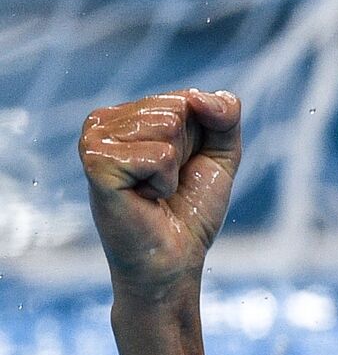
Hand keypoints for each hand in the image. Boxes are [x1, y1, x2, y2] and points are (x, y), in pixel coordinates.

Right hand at [79, 89, 240, 298]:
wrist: (175, 258)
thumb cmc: (191, 210)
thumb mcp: (220, 154)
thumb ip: (225, 115)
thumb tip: (200, 96)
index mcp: (128, 114)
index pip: (186, 98)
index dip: (200, 140)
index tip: (180, 169)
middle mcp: (104, 120)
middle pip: (177, 108)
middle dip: (188, 151)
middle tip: (166, 183)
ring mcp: (94, 138)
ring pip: (168, 126)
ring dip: (174, 168)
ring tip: (154, 190)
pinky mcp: (96, 161)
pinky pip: (159, 154)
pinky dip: (164, 181)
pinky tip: (144, 198)